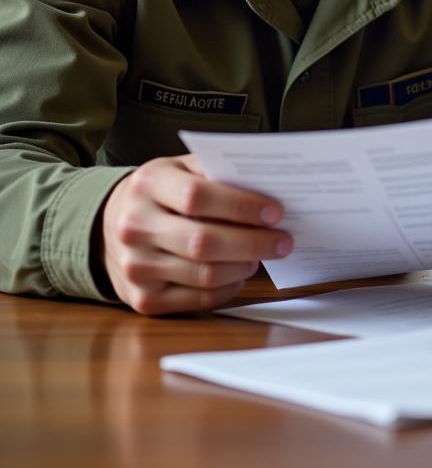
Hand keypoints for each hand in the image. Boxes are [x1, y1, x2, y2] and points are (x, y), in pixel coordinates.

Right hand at [100, 154, 292, 314]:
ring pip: (204, 275)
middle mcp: (135, 226)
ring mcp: (135, 267)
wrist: (112, 223)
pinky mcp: (142, 299)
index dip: (241, 206)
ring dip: (244, 266)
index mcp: (148, 184)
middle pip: (203, 242)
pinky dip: (228, 288)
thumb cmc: (162, 192)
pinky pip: (198, 300)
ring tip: (261, 255)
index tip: (275, 212)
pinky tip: (239, 274)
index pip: (197, 196)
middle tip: (284, 241)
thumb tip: (270, 186)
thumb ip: (217, 172)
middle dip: (253, 243)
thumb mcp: (181, 167)